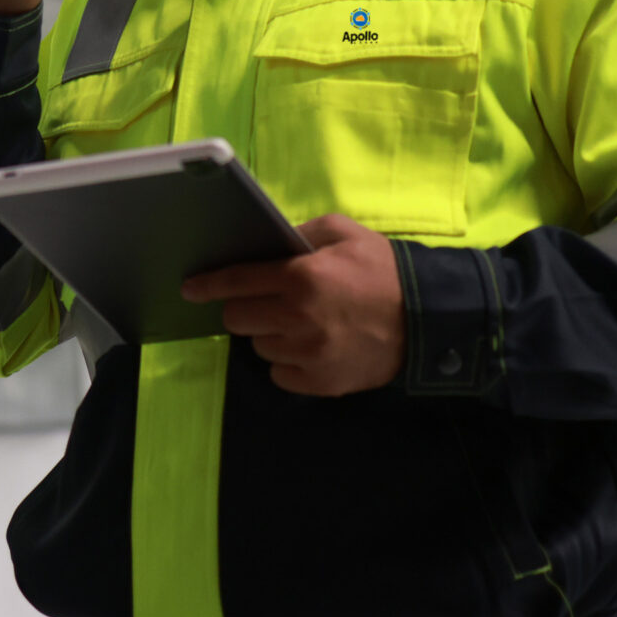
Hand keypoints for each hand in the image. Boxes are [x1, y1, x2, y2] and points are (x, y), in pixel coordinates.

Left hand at [180, 214, 403, 395]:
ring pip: (259, 347)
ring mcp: (309, 355)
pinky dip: (287, 361)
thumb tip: (266, 244)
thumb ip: (300, 233)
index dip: (208, 285)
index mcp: (302, 277)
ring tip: (299, 322)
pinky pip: (279, 374)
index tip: (188, 288)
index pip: (237, 281)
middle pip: (238, 319)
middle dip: (244, 307)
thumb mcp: (345, 232)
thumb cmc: (383, 270)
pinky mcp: (320, 383)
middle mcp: (299, 318)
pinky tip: (310, 346)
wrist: (428, 320)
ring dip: (269, 334)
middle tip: (266, 300)